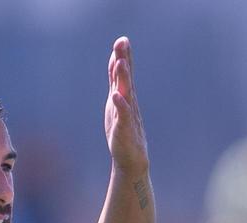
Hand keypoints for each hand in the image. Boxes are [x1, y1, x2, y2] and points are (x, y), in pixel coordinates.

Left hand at [104, 37, 148, 175]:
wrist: (131, 160)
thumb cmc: (123, 131)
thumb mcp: (115, 103)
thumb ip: (115, 82)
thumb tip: (115, 61)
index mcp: (124, 96)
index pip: (122, 74)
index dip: (122, 57)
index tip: (122, 40)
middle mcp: (128, 103)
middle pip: (126, 78)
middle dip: (124, 60)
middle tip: (123, 42)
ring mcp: (128, 115)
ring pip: (126, 93)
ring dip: (123, 78)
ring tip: (120, 63)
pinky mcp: (125, 130)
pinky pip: (123, 115)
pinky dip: (120, 105)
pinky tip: (116, 95)